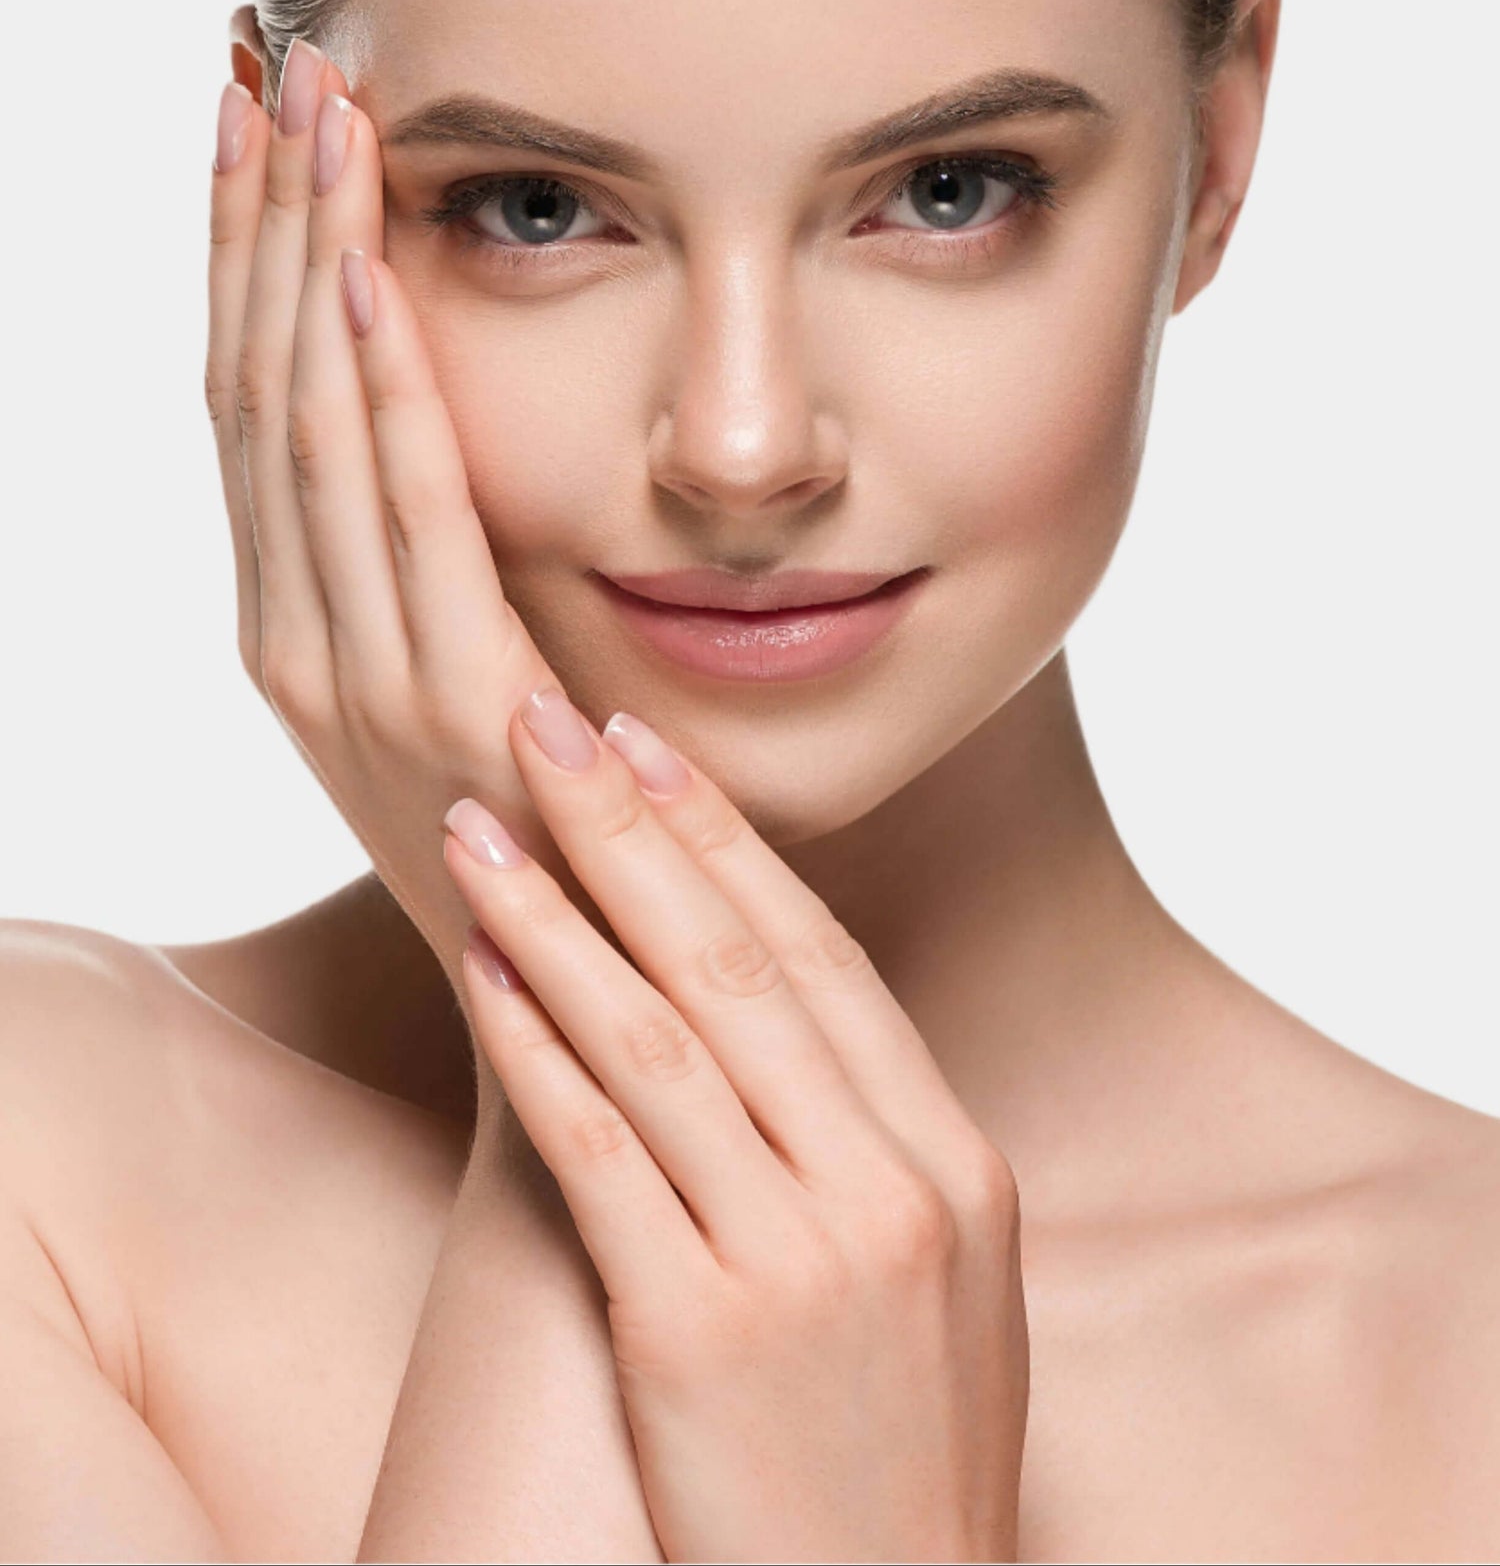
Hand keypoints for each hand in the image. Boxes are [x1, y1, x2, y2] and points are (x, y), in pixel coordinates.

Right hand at [206, 40, 592, 1020]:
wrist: (579, 1010)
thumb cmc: (546, 833)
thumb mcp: (476, 677)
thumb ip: (454, 565)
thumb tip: (460, 411)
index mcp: (296, 627)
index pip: (248, 401)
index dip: (239, 252)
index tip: (253, 115)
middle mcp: (295, 643)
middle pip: (253, 386)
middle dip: (256, 215)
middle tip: (264, 52)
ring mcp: (351, 684)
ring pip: (301, 429)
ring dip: (301, 259)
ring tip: (311, 104)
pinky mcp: (445, 712)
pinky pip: (401, 521)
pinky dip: (376, 394)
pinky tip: (371, 274)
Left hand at [443, 689, 1029, 1562]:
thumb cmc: (898, 1464)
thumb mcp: (942, 1290)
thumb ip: (876, 1145)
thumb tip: (779, 1009)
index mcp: (958, 1167)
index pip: (829, 962)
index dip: (731, 843)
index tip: (652, 750)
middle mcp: (890, 1191)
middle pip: (742, 964)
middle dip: (631, 829)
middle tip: (547, 722)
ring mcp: (800, 1261)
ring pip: (660, 1034)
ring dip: (556, 911)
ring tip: (476, 820)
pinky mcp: (696, 1335)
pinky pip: (599, 1149)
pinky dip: (533, 1041)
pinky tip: (482, 965)